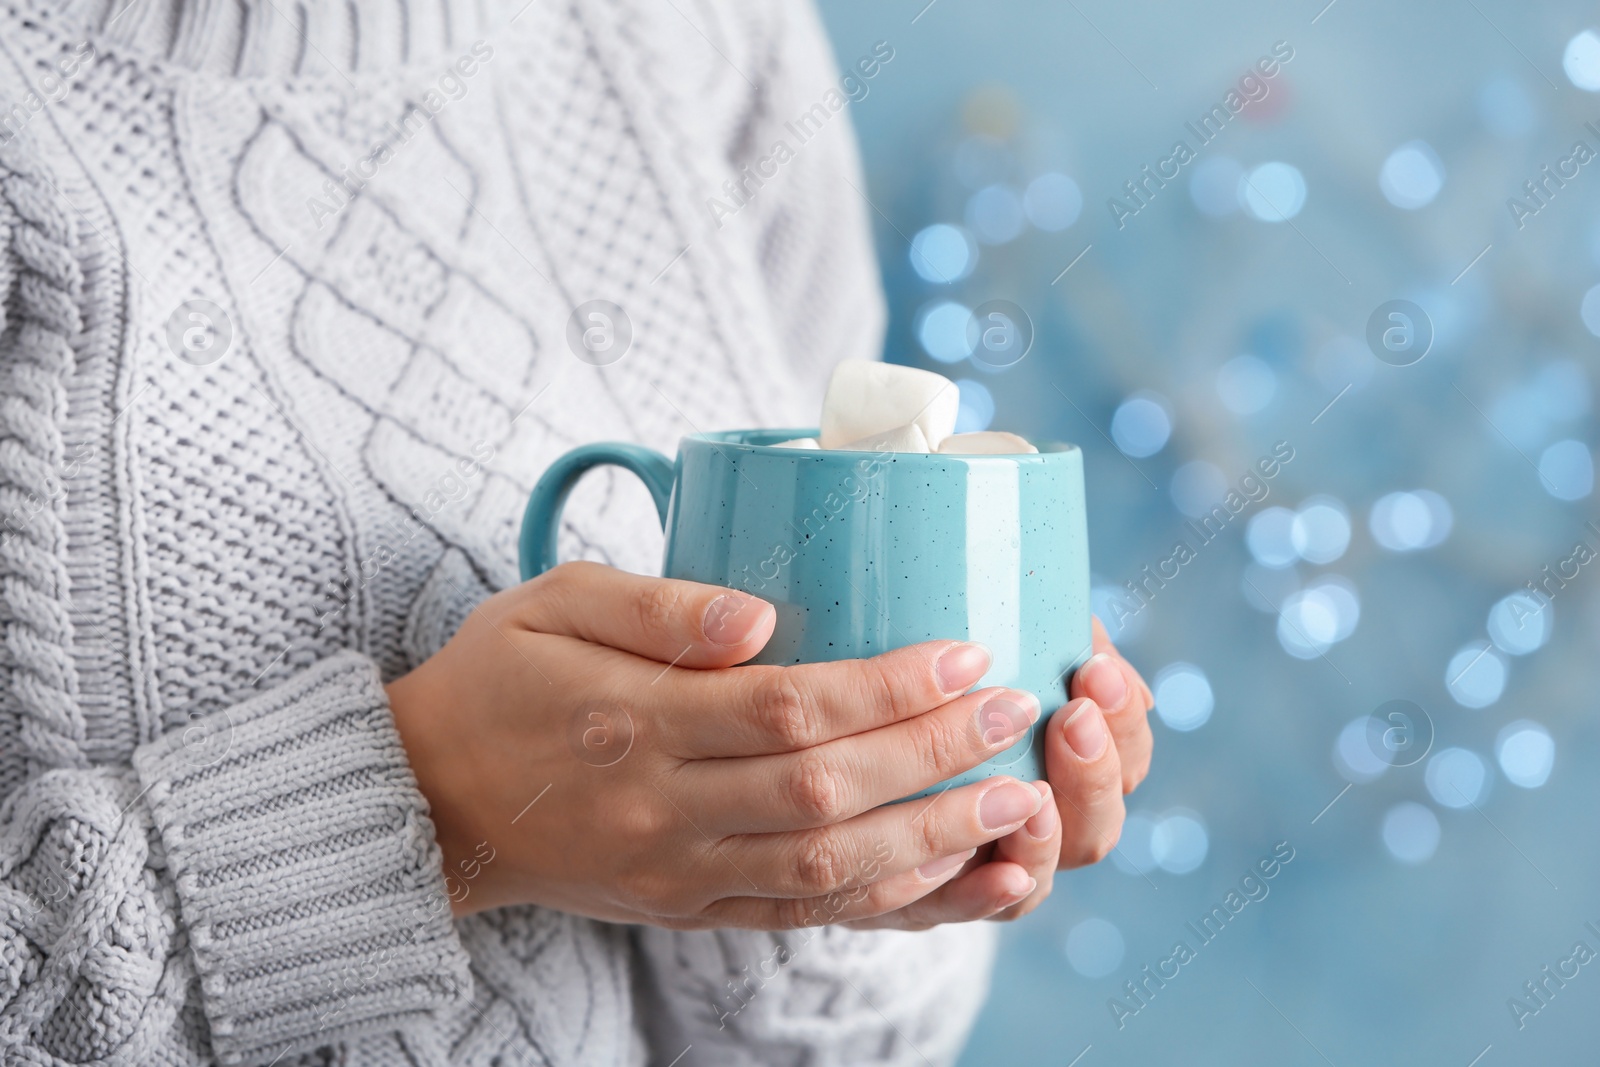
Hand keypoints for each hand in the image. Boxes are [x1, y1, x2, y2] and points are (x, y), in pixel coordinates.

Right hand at [385, 561, 1051, 927]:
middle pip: (825, 793)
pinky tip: (949, 869)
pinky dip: (883, 899)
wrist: (432, 800)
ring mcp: (679, 873)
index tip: (965, 653)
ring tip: (1016, 802)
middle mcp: (662, 811)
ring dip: (932, 839)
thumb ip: (655, 606)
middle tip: (1014, 713)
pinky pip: (802, 913)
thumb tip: (758, 617)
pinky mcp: (689, 908)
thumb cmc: (500, 676)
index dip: (887, 688)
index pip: (786, 710)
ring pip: (827, 868)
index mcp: (632, 724)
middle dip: (933, 756)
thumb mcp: (552, 602)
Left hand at [845, 617, 1153, 927]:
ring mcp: (980, 868)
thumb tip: (1088, 636)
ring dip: (1048, 837)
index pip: (1122, 757)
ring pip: (1040, 873)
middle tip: (1073, 721)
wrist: (809, 746)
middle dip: (1096, 774)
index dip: (1125, 722)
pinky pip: (963, 909)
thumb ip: (1026, 634)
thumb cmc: (909, 675)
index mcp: (1060, 761)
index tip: (1097, 670)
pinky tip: (1008, 874)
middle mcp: (1031, 825)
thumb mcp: (967, 644)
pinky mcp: (918, 897)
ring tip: (1035, 797)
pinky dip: (992, 896)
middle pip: (1094, 826)